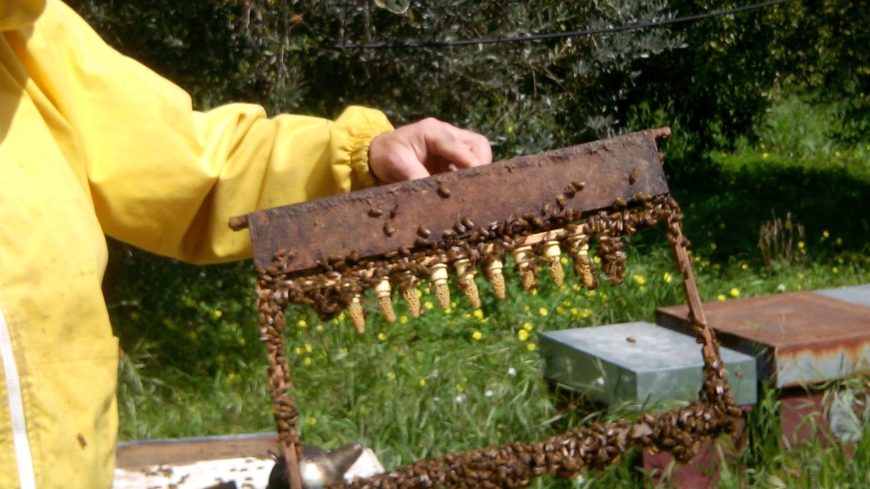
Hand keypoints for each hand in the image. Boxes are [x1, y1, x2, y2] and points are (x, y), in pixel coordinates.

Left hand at [368, 117, 491, 182]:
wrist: (375, 155)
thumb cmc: (385, 155)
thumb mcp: (397, 165)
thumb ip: (418, 177)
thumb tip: (436, 197)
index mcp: (434, 131)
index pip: (463, 148)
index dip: (473, 167)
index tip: (478, 186)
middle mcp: (447, 133)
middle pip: (478, 145)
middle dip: (480, 166)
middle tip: (475, 188)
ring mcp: (451, 143)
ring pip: (478, 152)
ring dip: (476, 171)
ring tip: (468, 190)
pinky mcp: (451, 156)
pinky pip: (468, 163)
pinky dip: (468, 177)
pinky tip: (461, 190)